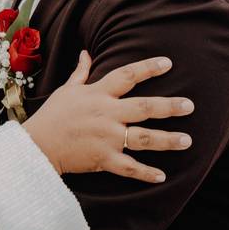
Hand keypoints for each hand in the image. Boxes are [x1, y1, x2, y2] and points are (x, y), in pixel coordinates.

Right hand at [22, 51, 193, 183]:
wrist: (38, 144)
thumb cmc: (53, 114)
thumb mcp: (67, 90)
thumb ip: (81, 72)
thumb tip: (85, 53)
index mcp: (98, 93)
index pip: (127, 75)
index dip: (148, 68)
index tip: (168, 63)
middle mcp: (107, 113)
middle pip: (144, 107)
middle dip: (169, 106)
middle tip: (190, 105)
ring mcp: (107, 137)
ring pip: (143, 138)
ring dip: (167, 140)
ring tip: (187, 140)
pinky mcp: (103, 158)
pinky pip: (129, 167)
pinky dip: (145, 172)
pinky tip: (162, 176)